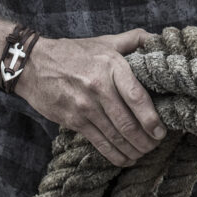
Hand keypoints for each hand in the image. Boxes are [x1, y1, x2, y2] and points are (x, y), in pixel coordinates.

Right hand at [16, 28, 165, 167]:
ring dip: (134, 150)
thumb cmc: (73, 52)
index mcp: (110, 65)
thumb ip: (132, 39)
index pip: (137, 97)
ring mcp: (85, 106)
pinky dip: (117, 156)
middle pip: (129, 123)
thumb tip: (157, 39)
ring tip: (144, 152)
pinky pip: (100, 144)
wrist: (34, 64)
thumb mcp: (103, 41)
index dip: (152, 118)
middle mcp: (98, 86)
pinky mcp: (74, 120)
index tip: (161, 129)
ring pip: (116, 137)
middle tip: (156, 144)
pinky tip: (126, 158)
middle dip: (147, 140)